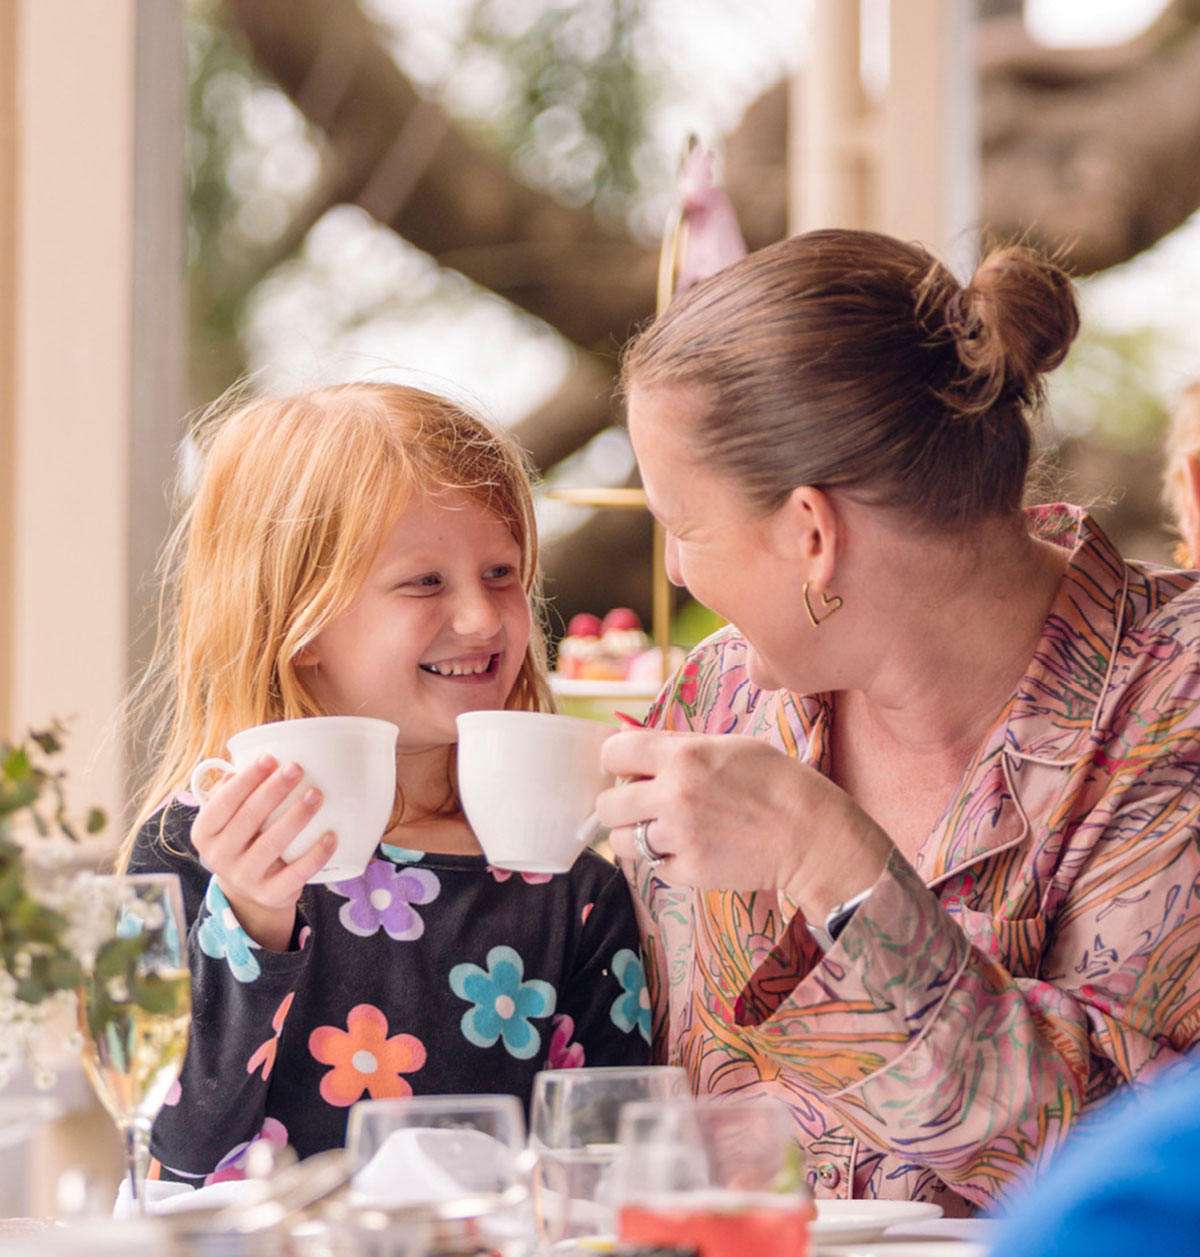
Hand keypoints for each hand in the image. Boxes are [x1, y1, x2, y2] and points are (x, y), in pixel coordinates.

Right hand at [191, 754, 336, 949]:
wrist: (248, 896)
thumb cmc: (242, 842)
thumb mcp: (227, 822)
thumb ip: (231, 795)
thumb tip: (238, 768)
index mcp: (205, 833)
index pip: (221, 804)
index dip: (245, 780)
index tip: (269, 758)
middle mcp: (219, 857)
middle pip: (247, 819)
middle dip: (273, 791)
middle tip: (296, 768)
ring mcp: (245, 878)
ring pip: (272, 844)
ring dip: (296, 817)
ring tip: (316, 794)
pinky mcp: (270, 894)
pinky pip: (296, 874)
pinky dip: (315, 855)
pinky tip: (331, 836)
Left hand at [597, 729, 891, 921]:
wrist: (813, 835)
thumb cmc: (778, 783)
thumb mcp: (729, 746)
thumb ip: (680, 747)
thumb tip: (639, 750)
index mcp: (683, 756)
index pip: (613, 752)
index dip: (616, 762)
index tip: (627, 769)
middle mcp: (673, 795)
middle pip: (606, 805)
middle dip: (620, 805)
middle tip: (642, 806)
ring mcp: (679, 837)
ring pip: (621, 842)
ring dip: (637, 836)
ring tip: (666, 831)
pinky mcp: (689, 872)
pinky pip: (655, 868)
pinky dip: (669, 862)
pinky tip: (696, 850)